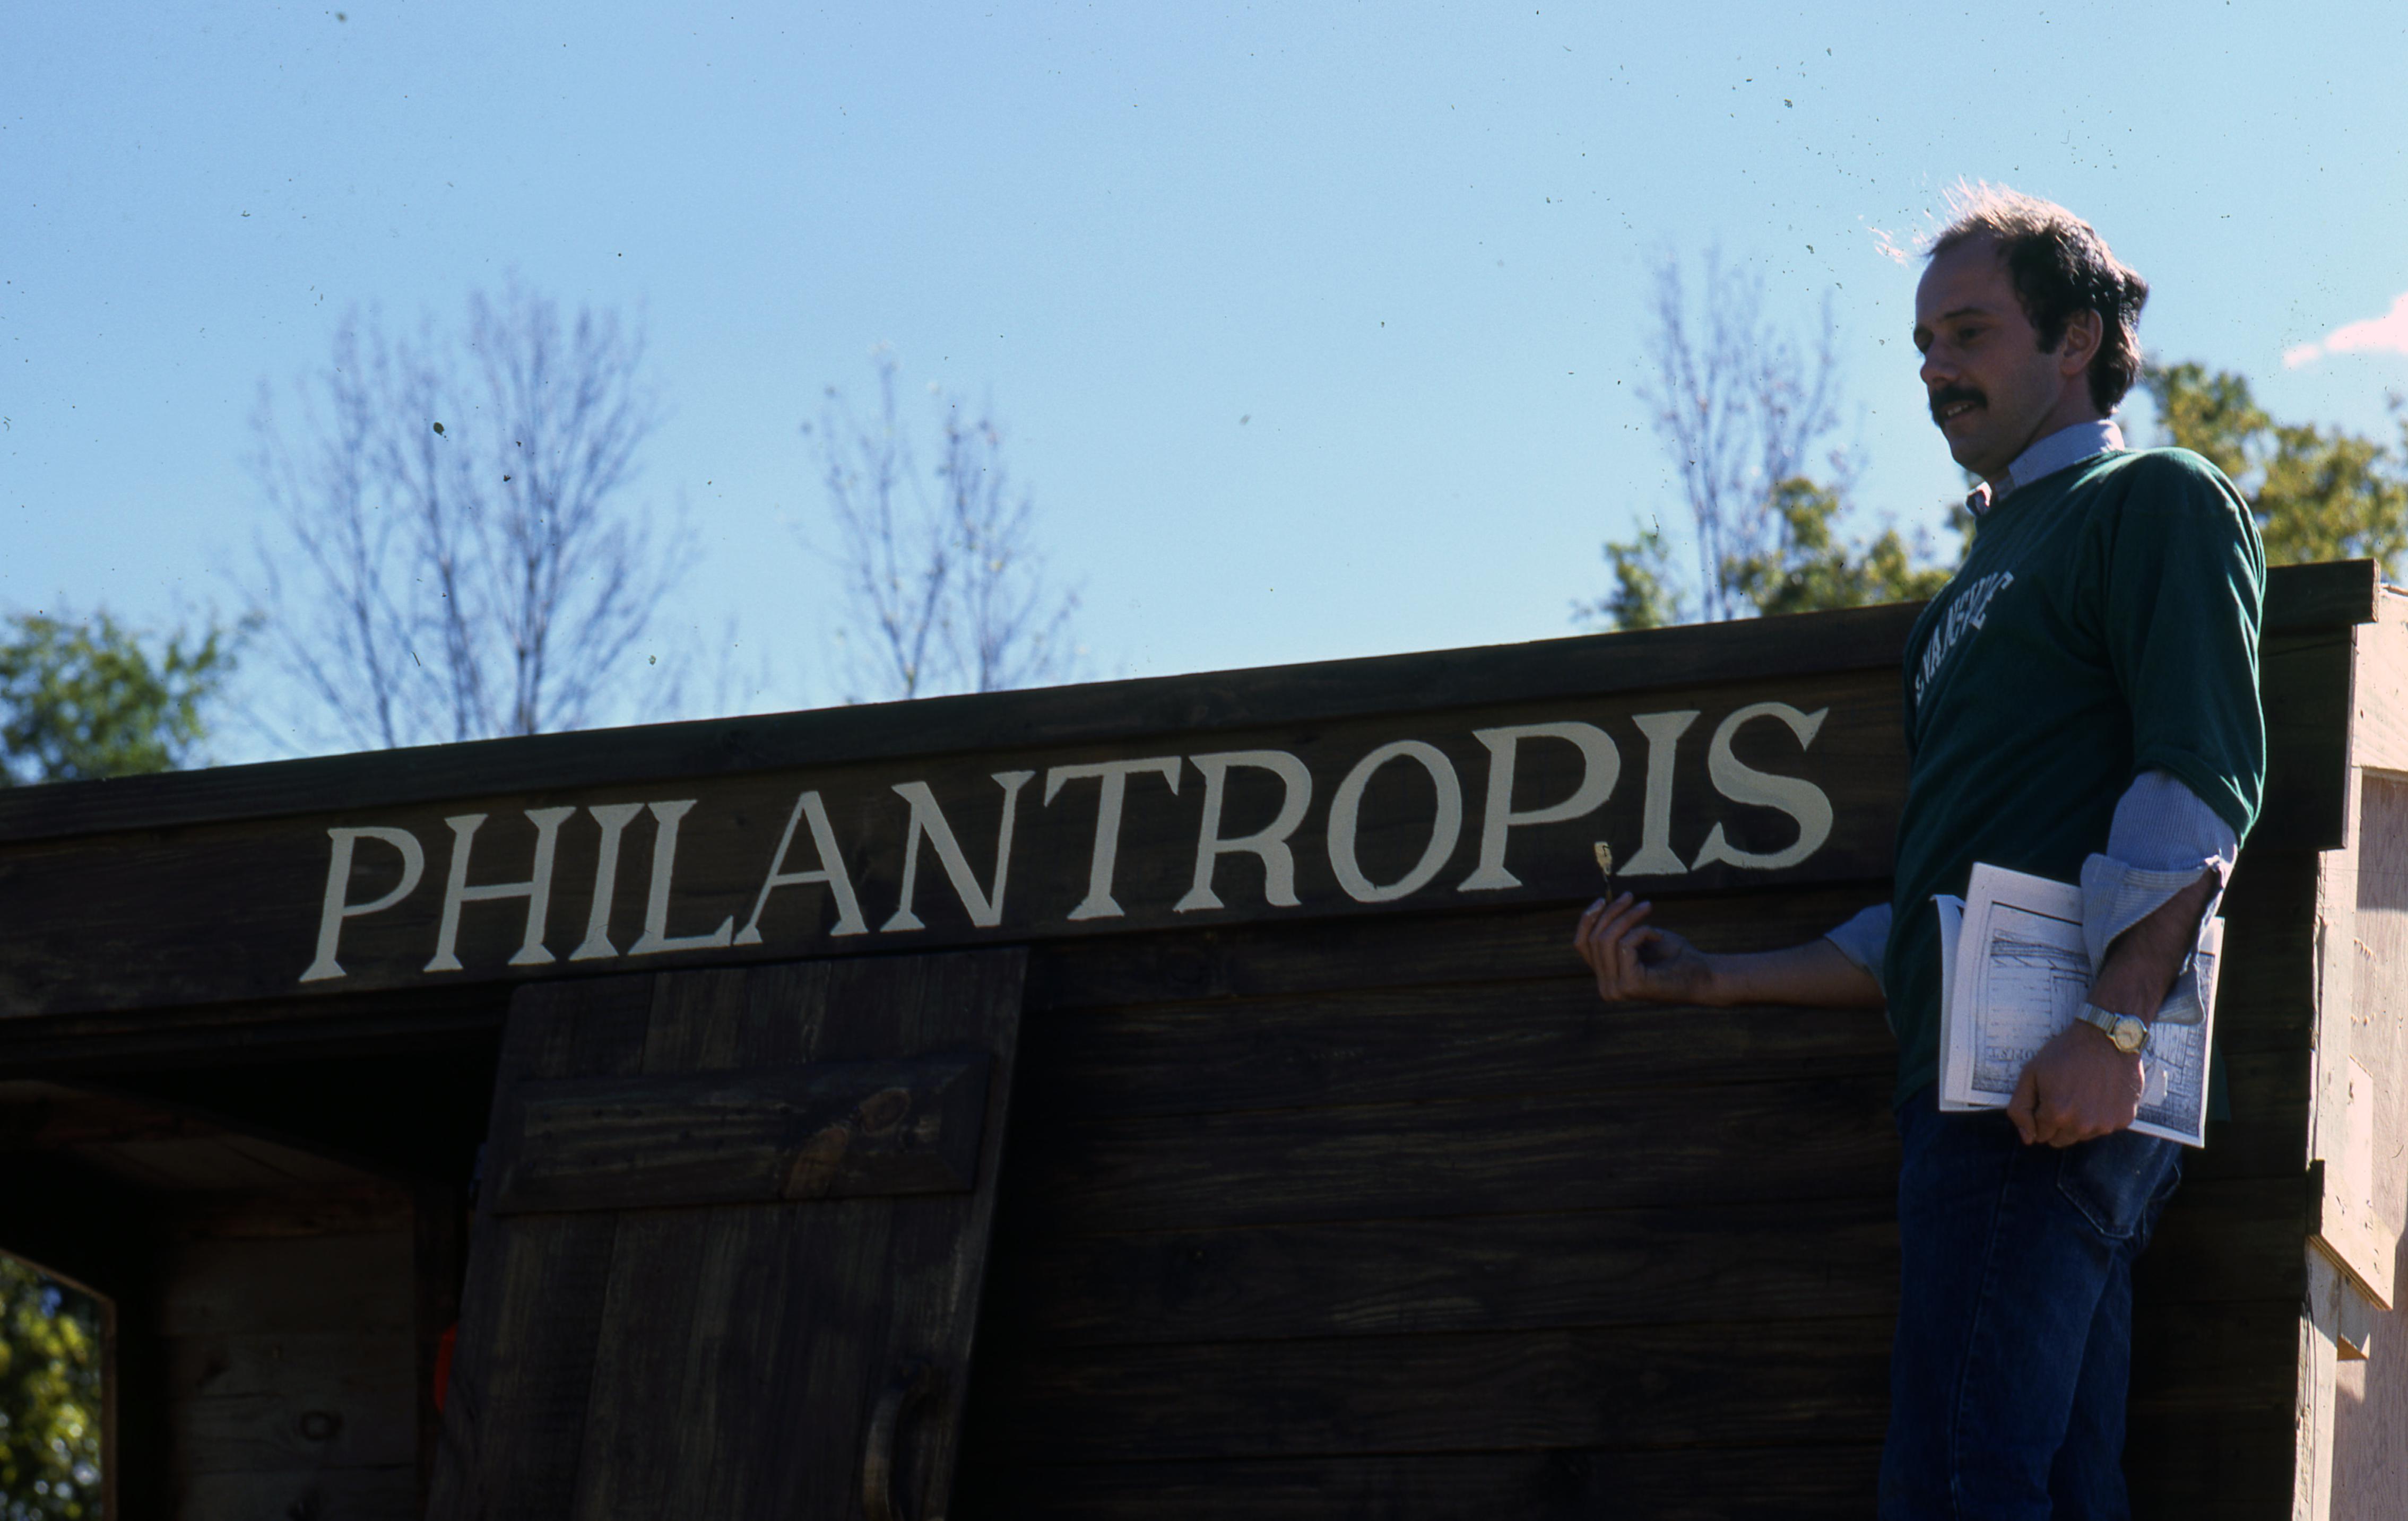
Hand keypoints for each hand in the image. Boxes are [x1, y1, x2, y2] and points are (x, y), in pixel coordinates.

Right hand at [1573, 893, 1715, 1004]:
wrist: (1705, 976)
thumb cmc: (1676, 957)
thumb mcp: (1641, 939)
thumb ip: (1618, 932)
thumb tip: (1600, 907)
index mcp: (1606, 979)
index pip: (1582, 944)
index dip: (1588, 919)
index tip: (1603, 899)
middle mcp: (1606, 988)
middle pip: (1594, 939)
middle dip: (1612, 912)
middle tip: (1631, 897)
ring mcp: (1616, 989)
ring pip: (1607, 940)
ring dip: (1628, 917)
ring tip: (1647, 907)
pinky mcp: (1630, 984)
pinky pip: (1625, 945)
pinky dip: (1643, 932)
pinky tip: (1659, 936)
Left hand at [2006, 1022, 2143, 1145]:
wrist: (2107, 1038)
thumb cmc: (2067, 1053)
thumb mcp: (2031, 1073)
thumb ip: (2020, 1108)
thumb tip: (2027, 1138)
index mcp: (2056, 1114)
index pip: (2039, 1134)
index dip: (2040, 1115)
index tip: (2047, 1097)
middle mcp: (2082, 1125)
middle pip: (2060, 1140)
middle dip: (2057, 1123)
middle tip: (2064, 1096)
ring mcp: (2105, 1124)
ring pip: (2082, 1136)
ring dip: (2079, 1121)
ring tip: (2083, 1093)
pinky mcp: (2124, 1119)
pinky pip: (2105, 1127)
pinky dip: (2101, 1115)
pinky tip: (2100, 1094)